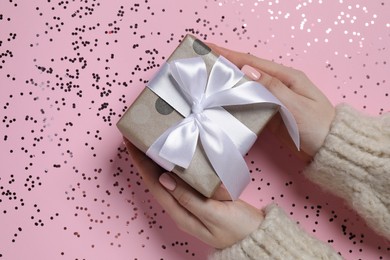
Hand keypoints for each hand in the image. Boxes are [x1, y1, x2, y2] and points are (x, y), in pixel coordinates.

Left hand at [124, 138, 263, 248]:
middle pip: (156, 181)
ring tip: (150, 143)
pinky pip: (181, 180)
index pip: (154, 184)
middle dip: (144, 160)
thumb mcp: (215, 214)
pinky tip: (175, 157)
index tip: (130, 143)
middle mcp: (181, 209)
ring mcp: (190, 204)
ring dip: (156, 162)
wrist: (257, 239)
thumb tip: (163, 179)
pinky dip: (174, 166)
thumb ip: (189, 199)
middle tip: (136, 136)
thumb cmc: (239, 228)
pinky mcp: (200, 198)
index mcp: (181, 213)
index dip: (141, 164)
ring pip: (167, 180)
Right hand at [208, 44, 334, 157]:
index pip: (253, 62)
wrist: (329, 149)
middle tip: (202, 61)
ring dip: (227, 83)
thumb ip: (272, 88)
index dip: (230, 55)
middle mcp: (278, 85)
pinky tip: (222, 102)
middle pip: (246, 72)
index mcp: (286, 77)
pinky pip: (249, 104)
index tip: (209, 47)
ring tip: (206, 80)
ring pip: (246, 88)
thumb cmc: (317, 126)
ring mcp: (273, 99)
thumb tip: (248, 71)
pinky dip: (235, 101)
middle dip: (225, 65)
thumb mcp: (296, 106)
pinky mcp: (270, 113)